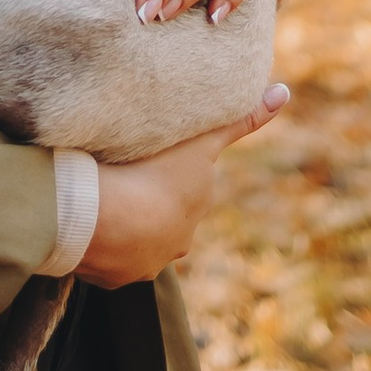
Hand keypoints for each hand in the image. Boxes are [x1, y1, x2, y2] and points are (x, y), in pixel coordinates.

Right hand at [75, 89, 290, 288]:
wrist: (106, 220)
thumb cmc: (154, 174)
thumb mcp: (201, 141)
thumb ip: (242, 120)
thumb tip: (283, 92)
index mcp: (193, 209)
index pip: (186, 187)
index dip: (170, 169)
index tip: (151, 155)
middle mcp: (176, 242)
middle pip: (163, 215)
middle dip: (147, 197)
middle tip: (122, 170)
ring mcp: (144, 263)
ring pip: (134, 238)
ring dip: (122, 221)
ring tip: (100, 196)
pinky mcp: (115, 278)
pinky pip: (107, 256)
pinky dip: (101, 240)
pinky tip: (87, 220)